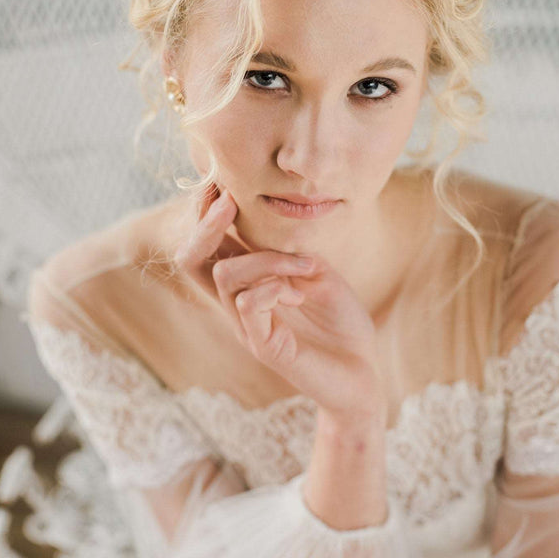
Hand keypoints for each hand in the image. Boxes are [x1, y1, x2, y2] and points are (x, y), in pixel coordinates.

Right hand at [177, 183, 383, 416]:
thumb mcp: (320, 275)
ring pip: (226, 277)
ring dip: (265, 259)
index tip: (220, 184)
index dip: (203, 216)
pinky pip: (248, 304)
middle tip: (229, 200)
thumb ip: (291, 254)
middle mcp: (239, 306)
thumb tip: (267, 231)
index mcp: (249, 286)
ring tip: (303, 267)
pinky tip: (301, 292)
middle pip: (193, 260)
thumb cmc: (343, 325)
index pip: (207, 249)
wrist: (364, 373)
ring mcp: (248, 328)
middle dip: (205, 224)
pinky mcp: (264, 347)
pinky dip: (275, 286)